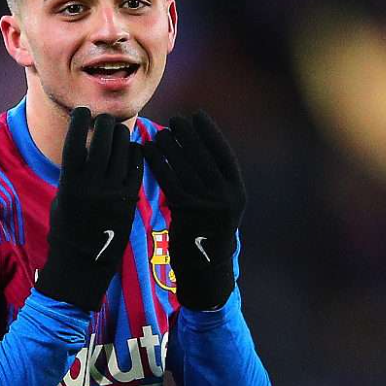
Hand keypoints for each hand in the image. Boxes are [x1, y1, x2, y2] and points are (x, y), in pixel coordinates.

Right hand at [35, 107, 143, 311]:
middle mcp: (92, 185)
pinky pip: (137, 166)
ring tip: (117, 132)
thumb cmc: (66, 229)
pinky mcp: (130, 200)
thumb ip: (72, 174)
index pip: (75, 142)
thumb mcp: (61, 199)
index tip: (83, 111)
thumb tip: (83, 148)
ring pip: (122, 149)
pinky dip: (135, 152)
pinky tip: (132, 148)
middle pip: (102, 140)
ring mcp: (113, 192)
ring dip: (121, 134)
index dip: (80, 121)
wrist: (83, 263)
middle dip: (104, 123)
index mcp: (70, 183)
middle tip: (104, 120)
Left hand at [143, 111, 245, 309]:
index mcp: (237, 191)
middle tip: (175, 120)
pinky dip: (158, 162)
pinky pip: (169, 179)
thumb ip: (213, 182)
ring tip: (162, 132)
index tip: (198, 115)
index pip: (223, 152)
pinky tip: (148, 150)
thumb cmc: (207, 235)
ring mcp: (208, 204)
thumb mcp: (219, 208)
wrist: (205, 271)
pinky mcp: (187, 212)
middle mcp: (226, 196)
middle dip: (189, 134)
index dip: (210, 131)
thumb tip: (194, 149)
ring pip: (186, 165)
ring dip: (172, 145)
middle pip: (204, 155)